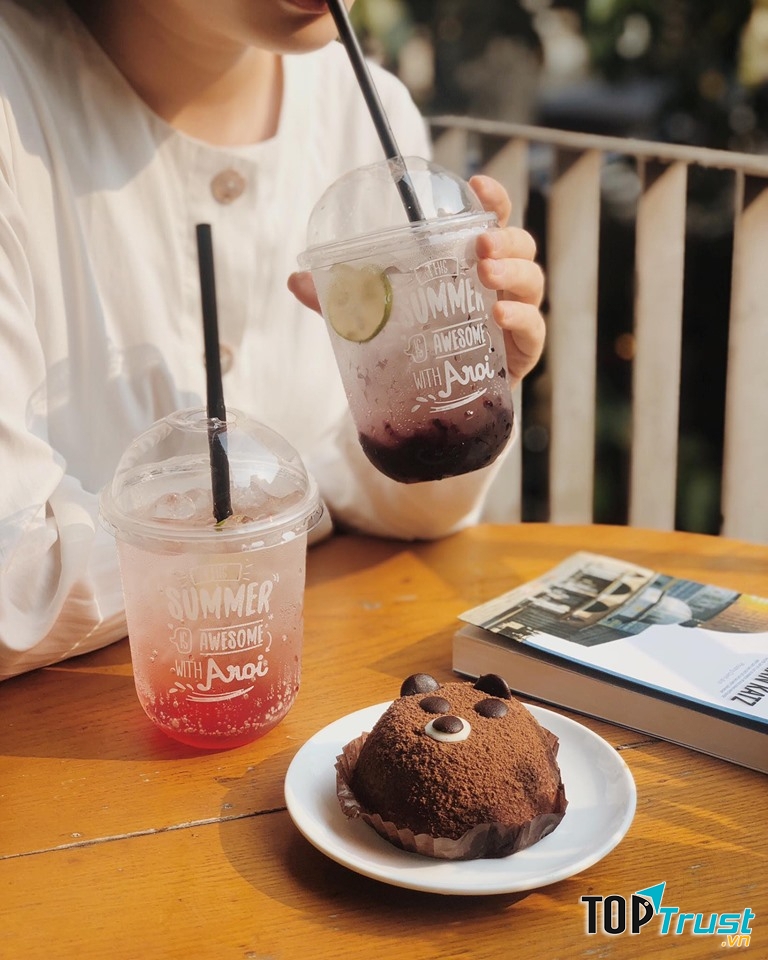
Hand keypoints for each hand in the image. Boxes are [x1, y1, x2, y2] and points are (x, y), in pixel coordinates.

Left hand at [288, 174, 545, 388]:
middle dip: (505, 238)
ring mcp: (514, 317)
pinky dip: (522, 319)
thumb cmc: (417, 348)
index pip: (491, 221)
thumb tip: (295, 281)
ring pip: (531, 281)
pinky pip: (534, 330)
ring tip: (487, 274)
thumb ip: (344, 300)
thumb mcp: (379, 319)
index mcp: (469, 265)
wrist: (435, 405)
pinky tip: (500, 315)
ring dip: (514, 271)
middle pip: (519, 246)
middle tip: (481, 243)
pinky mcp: (521, 353)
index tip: (479, 184)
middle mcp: (498, 285)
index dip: (493, 199)